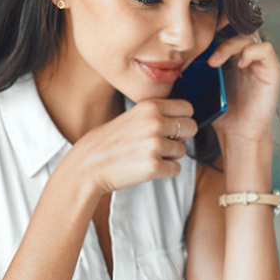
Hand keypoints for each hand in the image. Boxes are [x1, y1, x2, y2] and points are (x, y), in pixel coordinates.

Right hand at [59, 99, 196, 195]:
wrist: (88, 166)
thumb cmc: (108, 143)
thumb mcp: (131, 117)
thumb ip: (156, 115)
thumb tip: (184, 120)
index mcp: (150, 107)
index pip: (187, 108)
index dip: (182, 119)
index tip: (172, 127)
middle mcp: (154, 123)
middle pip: (191, 127)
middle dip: (181, 137)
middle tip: (162, 144)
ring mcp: (155, 145)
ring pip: (183, 151)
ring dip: (169, 156)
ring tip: (146, 156)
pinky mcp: (154, 166)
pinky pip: (176, 170)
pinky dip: (165, 172)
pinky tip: (146, 168)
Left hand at [206, 26, 279, 143]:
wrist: (237, 135)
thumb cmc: (222, 113)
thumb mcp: (205, 85)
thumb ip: (199, 67)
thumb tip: (180, 52)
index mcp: (233, 56)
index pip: (229, 28)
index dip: (218, 22)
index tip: (201, 25)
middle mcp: (249, 56)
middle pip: (240, 27)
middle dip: (225, 25)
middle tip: (209, 32)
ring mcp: (262, 63)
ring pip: (250, 36)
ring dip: (230, 45)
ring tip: (214, 61)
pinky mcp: (273, 71)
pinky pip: (265, 49)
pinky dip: (251, 52)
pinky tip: (239, 64)